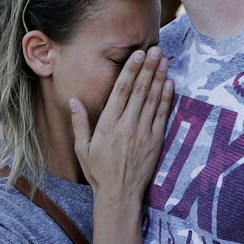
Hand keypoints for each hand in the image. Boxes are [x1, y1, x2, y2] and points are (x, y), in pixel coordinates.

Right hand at [70, 47, 172, 203]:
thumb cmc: (98, 172)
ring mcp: (143, 133)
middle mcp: (127, 125)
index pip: (121, 91)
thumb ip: (80, 123)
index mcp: (108, 125)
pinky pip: (162, 115)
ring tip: (164, 60)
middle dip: (148, 68)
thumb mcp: (82, 148)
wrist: (119, 194)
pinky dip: (166, 98)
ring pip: (153, 99)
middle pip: (140, 91)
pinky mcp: (155, 141)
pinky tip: (169, 84)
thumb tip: (74, 101)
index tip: (137, 55)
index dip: (131, 71)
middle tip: (156, 49)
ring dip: (159, 78)